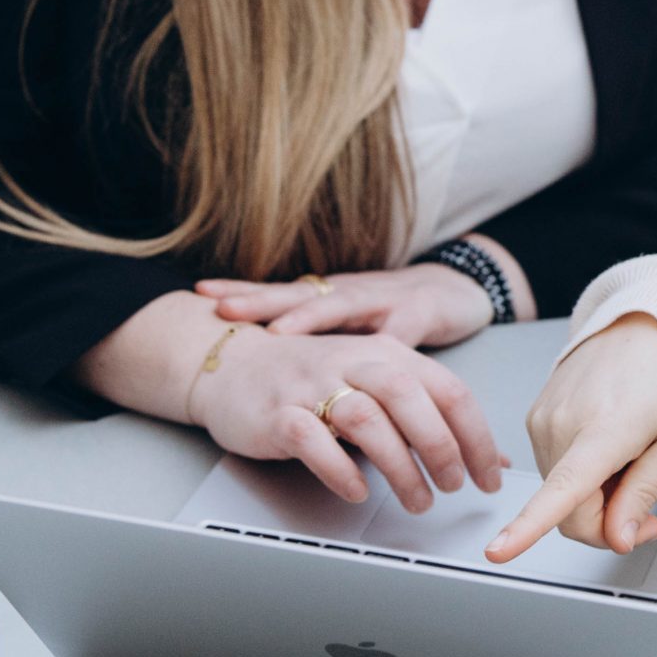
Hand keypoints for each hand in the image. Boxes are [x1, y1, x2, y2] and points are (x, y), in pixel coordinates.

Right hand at [190, 327, 504, 513]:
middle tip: (453, 487)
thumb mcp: (376, 386)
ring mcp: (313, 384)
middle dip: (441, 447)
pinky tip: (357, 491)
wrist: (233, 364)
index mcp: (386, 353)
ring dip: (399, 466)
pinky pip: (313, 439)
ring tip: (415, 500)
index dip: (475, 436)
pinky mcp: (278, 412)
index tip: (488, 476)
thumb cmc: (311, 379)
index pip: (448, 389)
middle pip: (411, 397)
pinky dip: (340, 469)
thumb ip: (430, 416)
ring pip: (367, 418)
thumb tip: (490, 458)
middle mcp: (354, 361)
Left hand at [197, 263, 495, 347]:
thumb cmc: (393, 312)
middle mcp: (349, 293)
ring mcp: (382, 301)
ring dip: (311, 315)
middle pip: (298, 294)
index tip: (202, 293)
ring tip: (281, 328)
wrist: (454, 288)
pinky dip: (385, 343)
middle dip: (261, 300)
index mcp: (328, 298)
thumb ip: (313, 347)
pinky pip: (400, 333)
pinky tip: (373, 351)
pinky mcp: (420, 314)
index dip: (242, 292)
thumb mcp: (348, 329)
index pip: (279, 292)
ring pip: (342, 306)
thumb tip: (265, 368)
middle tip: (224, 308)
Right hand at [484, 313, 656, 563]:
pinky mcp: (534, 418)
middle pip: (569, 514)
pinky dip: (578, 478)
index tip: (498, 551)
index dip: (528, 526)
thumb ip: (645, 492)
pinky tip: (605, 451)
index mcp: (605, 427)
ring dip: (594, 500)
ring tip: (627, 462)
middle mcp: (563, 422)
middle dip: (606, 527)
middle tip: (645, 515)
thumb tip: (617, 538)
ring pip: (559, 497)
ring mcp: (543, 418)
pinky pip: (553, 472)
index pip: (562, 489)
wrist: (643, 325)